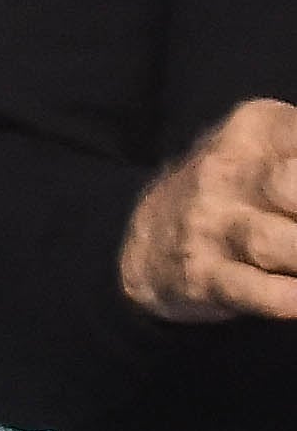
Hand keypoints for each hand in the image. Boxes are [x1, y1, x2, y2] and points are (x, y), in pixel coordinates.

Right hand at [119, 98, 296, 322]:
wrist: (149, 237)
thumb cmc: (238, 189)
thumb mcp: (269, 146)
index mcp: (252, 131)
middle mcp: (225, 173)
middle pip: (290, 187)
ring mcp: (210, 226)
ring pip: (274, 243)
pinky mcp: (203, 276)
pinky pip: (254, 291)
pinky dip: (289, 299)